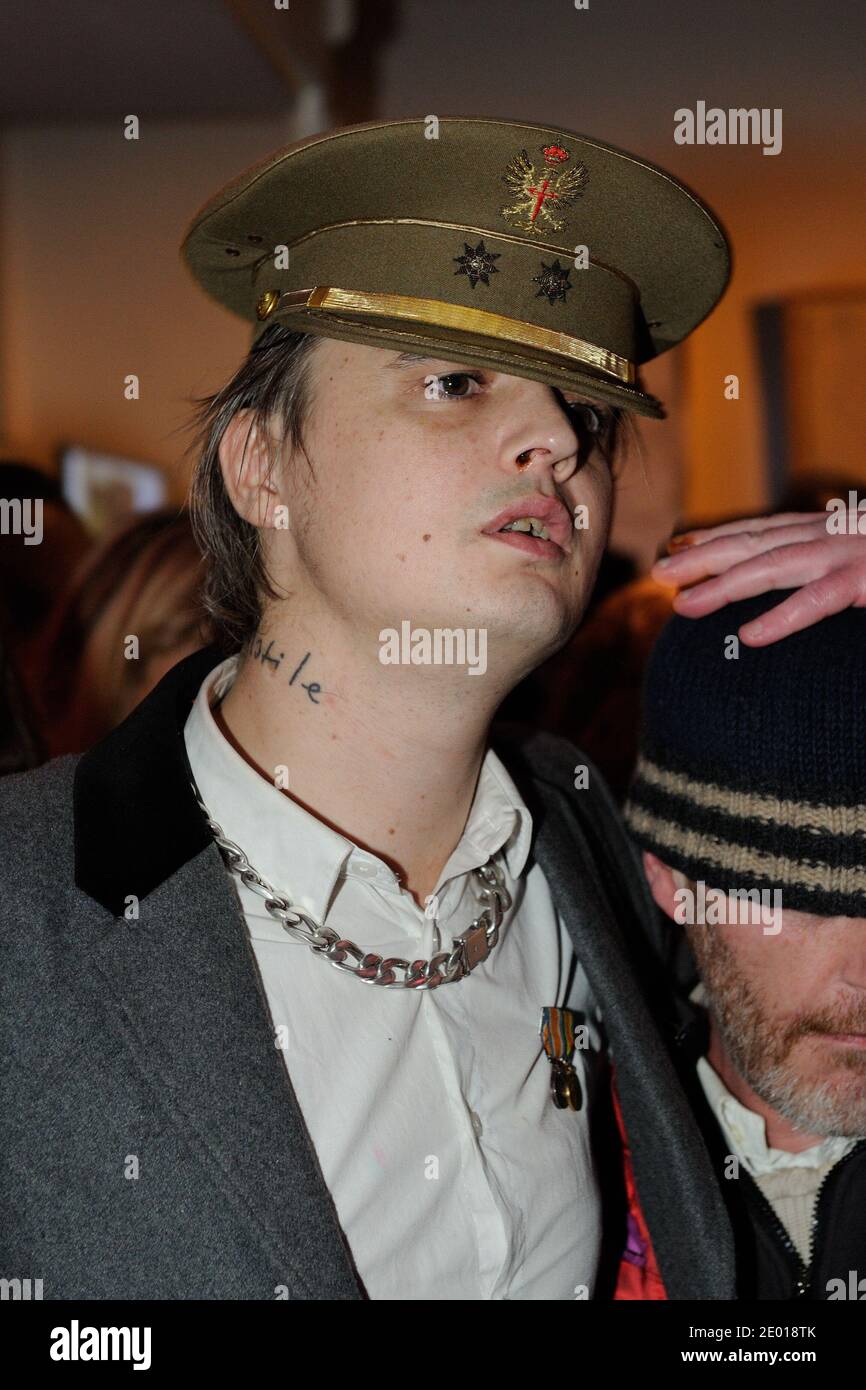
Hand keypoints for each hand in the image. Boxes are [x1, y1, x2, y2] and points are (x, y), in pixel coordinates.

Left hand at [650, 510, 865, 644]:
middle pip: (755, 543)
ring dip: (723, 583)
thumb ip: (834, 566)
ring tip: (683, 604)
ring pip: (774, 565)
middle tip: (659, 572)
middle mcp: (833, 533)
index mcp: (830, 527)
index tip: (677, 545)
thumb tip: (807, 581)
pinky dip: (783, 617)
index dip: (717, 537)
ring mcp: (850, 553)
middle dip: (702, 556)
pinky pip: (819, 599)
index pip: (764, 530)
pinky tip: (751, 636)